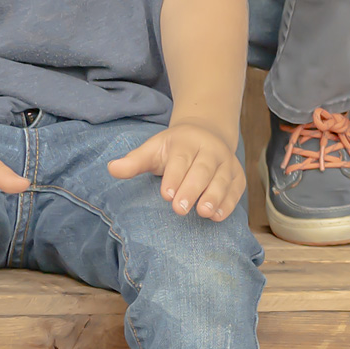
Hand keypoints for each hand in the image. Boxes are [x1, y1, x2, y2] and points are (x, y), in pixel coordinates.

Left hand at [107, 121, 246, 220]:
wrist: (206, 133)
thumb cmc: (174, 148)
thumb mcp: (153, 149)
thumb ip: (134, 161)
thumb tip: (111, 169)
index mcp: (187, 141)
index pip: (181, 159)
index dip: (174, 176)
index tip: (165, 195)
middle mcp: (210, 149)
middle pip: (203, 169)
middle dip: (192, 189)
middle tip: (179, 209)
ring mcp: (227, 162)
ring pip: (222, 178)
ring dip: (214, 196)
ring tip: (203, 212)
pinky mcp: (238, 175)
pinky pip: (236, 189)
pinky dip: (229, 202)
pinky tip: (218, 215)